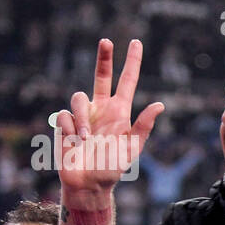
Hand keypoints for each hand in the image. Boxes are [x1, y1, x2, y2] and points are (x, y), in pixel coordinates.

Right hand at [54, 38, 162, 198]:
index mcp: (120, 112)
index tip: (135, 42)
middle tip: (106, 41)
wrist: (88, 183)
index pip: (127, 82)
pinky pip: (64, 115)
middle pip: (102, 75)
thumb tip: (160, 104)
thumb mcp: (132, 148)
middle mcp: (101, 109)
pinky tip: (74, 143)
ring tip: (86, 139)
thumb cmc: (112, 168)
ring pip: (79, 98)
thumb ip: (143, 126)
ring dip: (82, 119)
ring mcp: (83, 114)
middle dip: (104, 58)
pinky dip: (69, 129)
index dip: (131, 62)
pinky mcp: (64, 122)